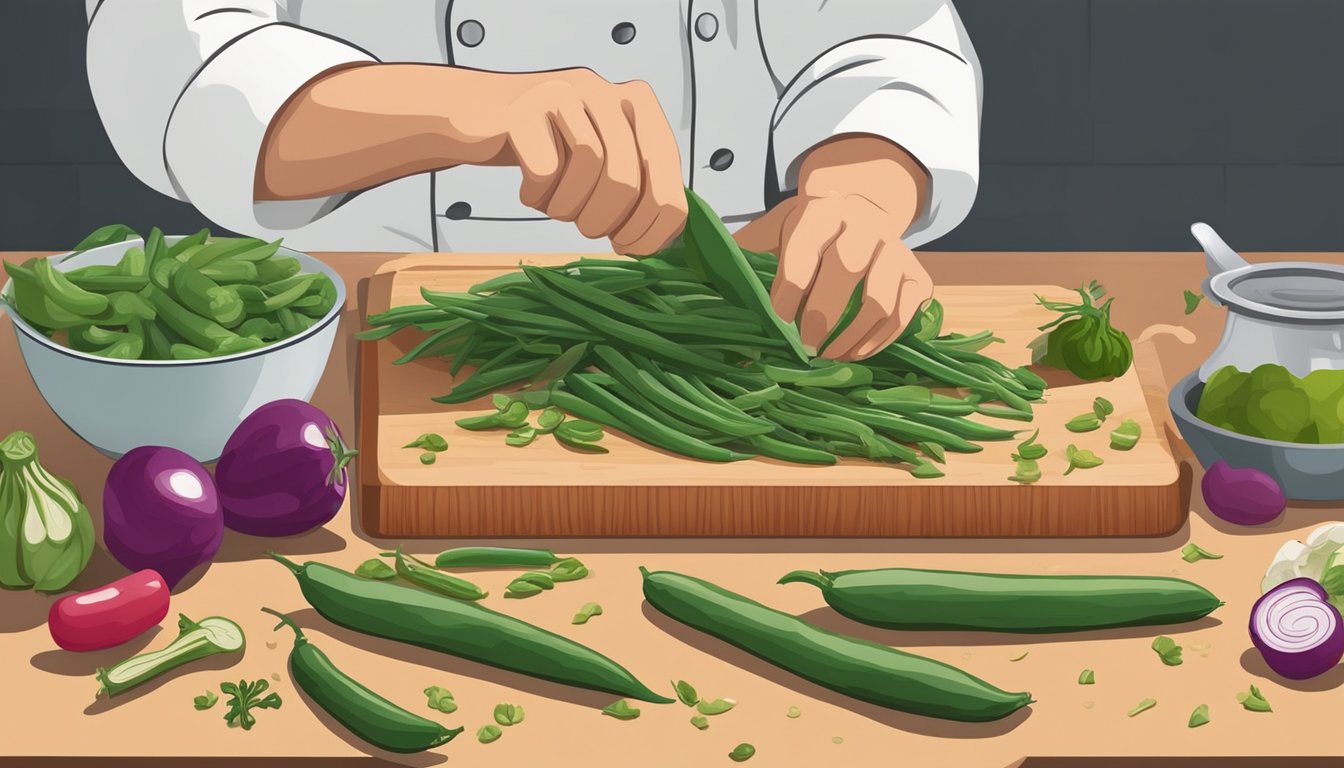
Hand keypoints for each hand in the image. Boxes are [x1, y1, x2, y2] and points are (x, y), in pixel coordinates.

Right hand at [452, 68, 687, 254]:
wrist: (482, 120)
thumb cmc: (551, 150)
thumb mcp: (604, 164)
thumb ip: (641, 189)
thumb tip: (666, 240)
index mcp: (641, 106)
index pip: (668, 176)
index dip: (653, 226)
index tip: (631, 248)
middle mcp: (609, 92)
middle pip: (627, 178)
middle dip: (609, 221)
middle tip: (590, 231)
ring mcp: (567, 93)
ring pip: (590, 169)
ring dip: (571, 208)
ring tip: (558, 208)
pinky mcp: (527, 107)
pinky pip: (547, 168)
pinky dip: (540, 194)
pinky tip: (532, 191)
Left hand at [734, 136, 932, 360]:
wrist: (860, 209)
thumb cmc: (804, 233)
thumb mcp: (771, 233)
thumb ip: (744, 259)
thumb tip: (696, 291)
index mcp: (818, 211)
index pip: (803, 251)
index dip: (788, 291)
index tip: (776, 322)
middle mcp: (862, 224)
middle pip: (846, 271)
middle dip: (821, 316)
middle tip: (804, 346)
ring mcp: (895, 249)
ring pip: (879, 299)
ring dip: (851, 336)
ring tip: (828, 355)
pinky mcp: (917, 274)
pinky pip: (904, 314)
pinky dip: (879, 340)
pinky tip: (855, 352)